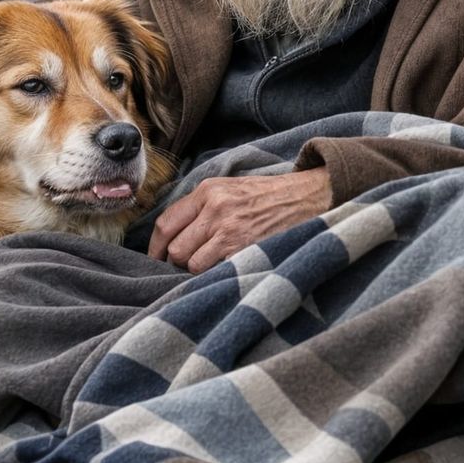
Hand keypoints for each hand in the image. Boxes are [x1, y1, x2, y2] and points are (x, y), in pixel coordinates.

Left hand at [147, 168, 332, 273]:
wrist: (307, 198)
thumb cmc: (268, 197)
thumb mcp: (230, 188)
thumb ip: (202, 206)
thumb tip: (173, 235)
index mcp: (208, 191)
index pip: (165, 223)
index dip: (156, 246)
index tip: (156, 258)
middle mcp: (214, 208)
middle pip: (175, 247)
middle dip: (179, 260)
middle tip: (191, 263)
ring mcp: (229, 230)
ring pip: (191, 263)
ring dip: (198, 270)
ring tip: (214, 264)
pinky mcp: (244, 249)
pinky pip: (213, 271)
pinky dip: (216, 274)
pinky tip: (227, 268)